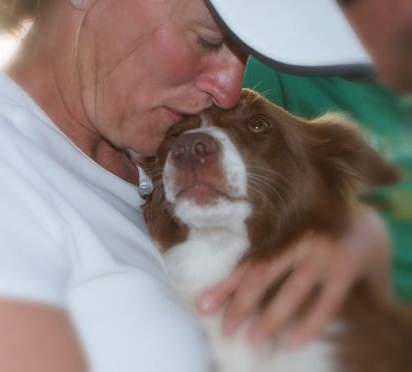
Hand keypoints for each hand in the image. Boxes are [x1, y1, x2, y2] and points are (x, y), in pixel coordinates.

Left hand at [196, 205, 391, 347]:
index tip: (203, 306)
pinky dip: (308, 327)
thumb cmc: (314, 232)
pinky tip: (292, 343)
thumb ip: (267, 253)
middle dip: (241, 305)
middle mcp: (298, 238)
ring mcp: (323, 253)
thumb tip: (229, 286)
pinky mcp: (345, 270)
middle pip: (262, 274)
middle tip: (226, 329)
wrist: (366, 225)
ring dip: (269, 320)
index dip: (224, 284)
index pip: (247, 260)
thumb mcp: (290, 234)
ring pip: (291, 293)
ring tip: (252, 340)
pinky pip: (325, 305)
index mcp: (280, 228)